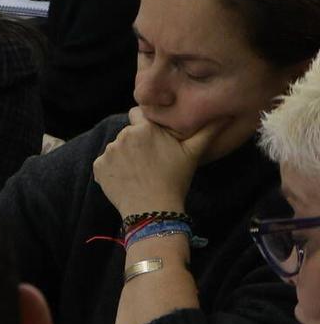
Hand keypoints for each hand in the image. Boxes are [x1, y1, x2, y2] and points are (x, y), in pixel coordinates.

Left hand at [92, 107, 220, 217]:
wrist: (153, 210)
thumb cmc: (175, 180)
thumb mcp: (193, 153)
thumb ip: (207, 131)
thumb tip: (226, 114)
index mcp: (144, 128)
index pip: (138, 113)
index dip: (145, 122)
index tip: (152, 135)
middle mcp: (122, 136)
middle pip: (128, 132)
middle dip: (137, 141)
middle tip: (150, 158)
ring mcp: (108, 152)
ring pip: (117, 148)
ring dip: (125, 155)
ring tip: (139, 171)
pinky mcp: (98, 167)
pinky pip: (105, 163)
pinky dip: (113, 169)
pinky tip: (127, 179)